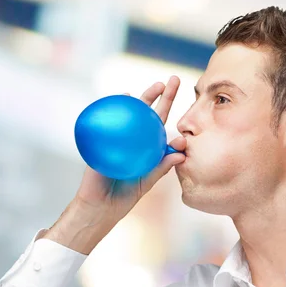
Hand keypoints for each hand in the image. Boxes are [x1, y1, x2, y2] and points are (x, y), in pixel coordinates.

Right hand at [74, 76, 185, 220]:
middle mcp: (133, 138)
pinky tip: (124, 96)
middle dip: (162, 95)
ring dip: (143, 97)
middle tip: (173, 80)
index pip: (160, 124)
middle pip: (148, 112)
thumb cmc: (125, 196)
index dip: (172, 111)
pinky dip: (115, 106)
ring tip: (155, 86)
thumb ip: (162, 166)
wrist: (100, 206)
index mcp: (146, 146)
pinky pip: (109, 120)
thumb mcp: (148, 180)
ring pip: (130, 112)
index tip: (185, 106)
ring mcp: (117, 136)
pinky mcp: (102, 139)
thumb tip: (181, 151)